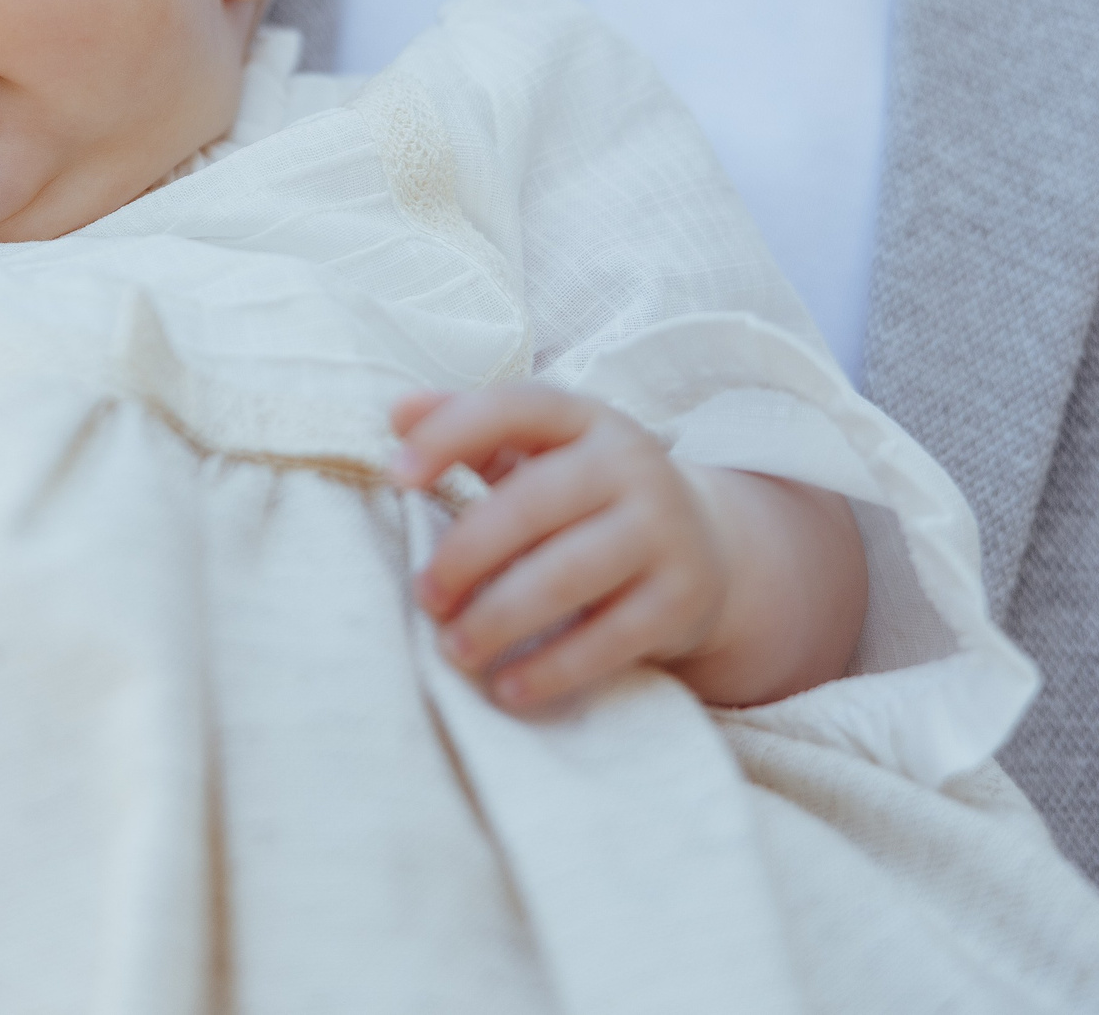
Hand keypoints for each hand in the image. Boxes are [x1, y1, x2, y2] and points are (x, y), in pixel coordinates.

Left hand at [390, 383, 728, 712]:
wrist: (703, 542)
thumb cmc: (584, 495)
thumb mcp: (537, 452)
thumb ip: (467, 430)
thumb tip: (398, 413)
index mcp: (584, 419)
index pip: (514, 409)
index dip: (451, 435)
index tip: (395, 475)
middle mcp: (631, 465)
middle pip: (533, 504)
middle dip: (466, 554)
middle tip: (424, 596)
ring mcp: (664, 530)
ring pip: (569, 574)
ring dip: (500, 617)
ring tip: (454, 649)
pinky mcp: (683, 597)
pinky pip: (611, 638)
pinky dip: (553, 668)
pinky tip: (508, 689)